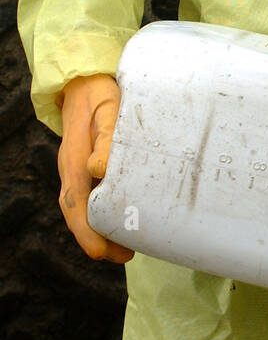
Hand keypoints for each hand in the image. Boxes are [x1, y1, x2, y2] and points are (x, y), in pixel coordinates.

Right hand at [56, 74, 132, 262]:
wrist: (84, 82)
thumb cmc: (100, 95)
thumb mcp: (108, 110)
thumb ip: (107, 137)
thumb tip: (99, 169)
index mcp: (73, 161)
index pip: (76, 205)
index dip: (88, 232)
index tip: (102, 254)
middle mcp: (70, 170)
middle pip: (77, 214)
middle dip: (96, 239)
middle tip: (123, 257)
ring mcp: (74, 170)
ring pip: (81, 209)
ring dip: (99, 230)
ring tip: (124, 250)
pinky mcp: (83, 167)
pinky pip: (87, 198)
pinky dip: (99, 215)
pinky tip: (118, 222)